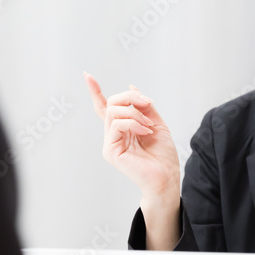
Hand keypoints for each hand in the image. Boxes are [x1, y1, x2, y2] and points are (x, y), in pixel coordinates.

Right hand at [84, 72, 180, 197]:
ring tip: (149, 126)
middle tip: (148, 103)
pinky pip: (116, 124)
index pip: (104, 108)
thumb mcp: (156, 123)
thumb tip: (132, 87)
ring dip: (134, 112)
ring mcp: (110, 143)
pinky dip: (133, 122)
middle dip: (130, 97)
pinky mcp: (110, 151)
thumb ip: (144, 107)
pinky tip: (144, 131)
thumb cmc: (163, 156)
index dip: (95, 91)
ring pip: (113, 111)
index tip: (87, 76)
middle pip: (111, 104)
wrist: (167, 178)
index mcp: (122, 129)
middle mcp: (113, 135)